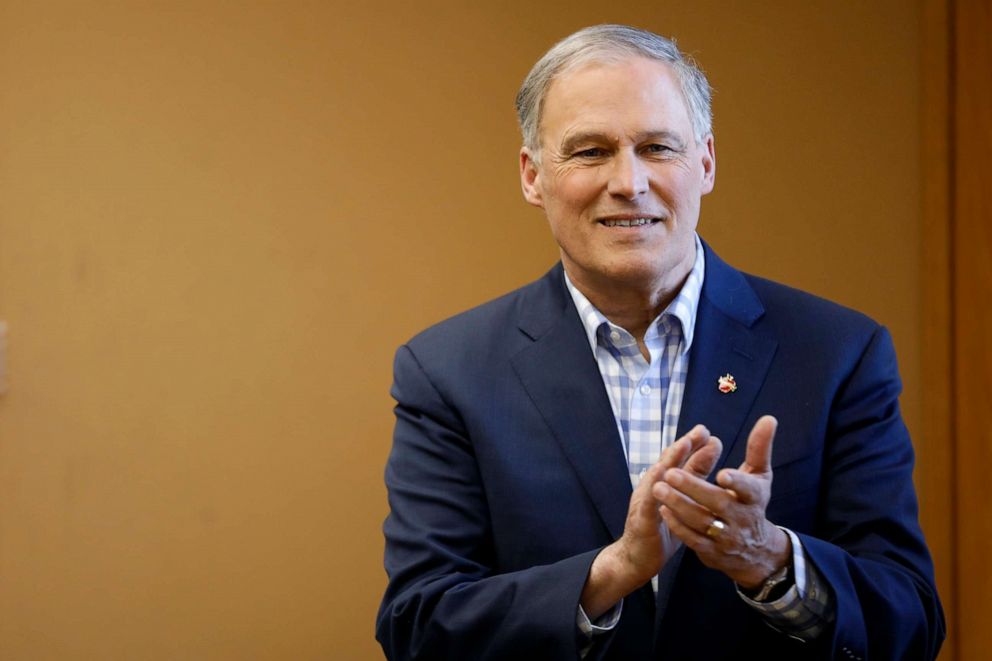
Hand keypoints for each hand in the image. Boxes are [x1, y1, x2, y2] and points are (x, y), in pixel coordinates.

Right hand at [580, 425, 721, 617]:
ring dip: (670, 460)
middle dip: (684, 445)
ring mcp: (645, 502)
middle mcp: (653, 488)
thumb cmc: (662, 531)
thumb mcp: (682, 503)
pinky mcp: (642, 519)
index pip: (680, 462)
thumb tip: (707, 457)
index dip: (692, 447)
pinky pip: (649, 504)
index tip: (708, 433)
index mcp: (666, 485)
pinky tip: (663, 480)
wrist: (637, 558)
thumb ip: (691, 481)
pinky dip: (656, 490)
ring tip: (682, 445)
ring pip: (658, 476)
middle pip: (669, 462)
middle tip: (700, 430)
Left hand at [652, 415, 790, 588]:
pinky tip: (662, 509)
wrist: (756, 552)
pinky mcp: (712, 552)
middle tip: (671, 473)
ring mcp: (727, 537)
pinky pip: (693, 540)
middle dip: (694, 489)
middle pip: (718, 504)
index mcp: (755, 498)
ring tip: (658, 488)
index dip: (737, 481)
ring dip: (678, 506)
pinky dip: (678, 525)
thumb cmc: (752, 504)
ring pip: (701, 522)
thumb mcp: (760, 477)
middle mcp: (742, 519)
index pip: (749, 490)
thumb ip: (760, 448)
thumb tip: (769, 418)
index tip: (722, 472)